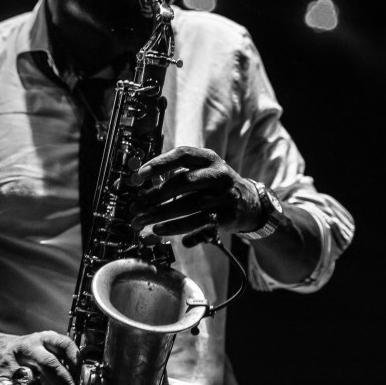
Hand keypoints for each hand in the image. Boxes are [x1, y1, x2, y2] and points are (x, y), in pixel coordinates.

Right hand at [0, 330, 77, 384]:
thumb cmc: (22, 352)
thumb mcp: (41, 346)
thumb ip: (58, 356)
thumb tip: (79, 375)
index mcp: (41, 338)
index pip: (64, 344)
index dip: (76, 360)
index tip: (80, 374)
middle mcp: (28, 347)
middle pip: (50, 362)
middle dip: (63, 379)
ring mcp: (12, 361)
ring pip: (30, 378)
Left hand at [130, 146, 263, 244]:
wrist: (250, 203)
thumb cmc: (215, 186)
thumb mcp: (201, 172)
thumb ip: (176, 175)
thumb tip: (141, 183)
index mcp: (208, 158)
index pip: (182, 154)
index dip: (159, 164)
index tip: (138, 176)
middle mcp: (219, 174)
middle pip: (184, 182)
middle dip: (156, 195)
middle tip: (135, 206)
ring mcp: (225, 195)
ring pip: (189, 205)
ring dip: (161, 215)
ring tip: (142, 221)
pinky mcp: (228, 216)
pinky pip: (199, 223)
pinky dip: (177, 228)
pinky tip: (160, 230)